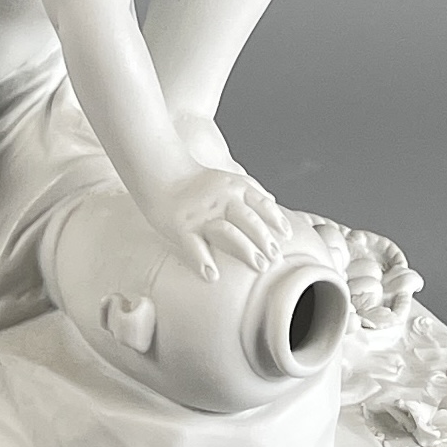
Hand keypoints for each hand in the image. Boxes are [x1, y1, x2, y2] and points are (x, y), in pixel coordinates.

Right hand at [142, 161, 292, 281]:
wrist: (159, 171)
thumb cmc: (196, 181)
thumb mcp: (227, 179)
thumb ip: (250, 189)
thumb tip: (273, 201)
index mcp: (234, 188)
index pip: (261, 204)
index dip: (276, 220)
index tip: (287, 236)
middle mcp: (221, 199)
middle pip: (248, 220)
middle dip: (265, 240)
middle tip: (275, 259)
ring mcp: (201, 214)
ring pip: (227, 232)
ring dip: (245, 250)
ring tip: (259, 266)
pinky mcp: (181, 226)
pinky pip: (194, 245)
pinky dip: (203, 261)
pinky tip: (211, 275)